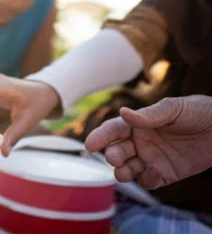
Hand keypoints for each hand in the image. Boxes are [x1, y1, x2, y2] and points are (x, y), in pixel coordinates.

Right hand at [85, 95, 211, 189]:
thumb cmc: (199, 112)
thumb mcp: (174, 108)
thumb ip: (149, 115)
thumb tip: (123, 113)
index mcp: (139, 124)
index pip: (114, 130)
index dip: (101, 136)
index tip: (90, 144)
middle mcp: (141, 142)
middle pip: (117, 151)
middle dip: (112, 155)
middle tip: (113, 158)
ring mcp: (152, 158)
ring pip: (128, 168)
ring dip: (122, 171)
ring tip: (123, 172)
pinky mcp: (166, 173)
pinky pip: (149, 180)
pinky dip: (147, 179)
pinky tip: (154, 173)